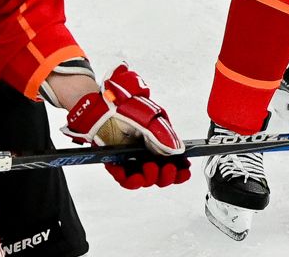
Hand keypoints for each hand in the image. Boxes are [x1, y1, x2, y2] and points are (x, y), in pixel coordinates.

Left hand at [63, 65, 189, 189]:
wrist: (102, 107)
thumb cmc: (127, 109)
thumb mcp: (151, 120)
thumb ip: (164, 136)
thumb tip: (178, 151)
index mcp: (158, 143)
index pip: (172, 162)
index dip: (179, 171)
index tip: (185, 173)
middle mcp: (145, 153)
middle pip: (159, 175)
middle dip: (166, 176)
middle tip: (167, 169)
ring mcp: (131, 159)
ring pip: (143, 179)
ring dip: (149, 179)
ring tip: (150, 169)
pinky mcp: (116, 163)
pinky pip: (123, 178)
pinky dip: (129, 180)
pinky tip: (134, 177)